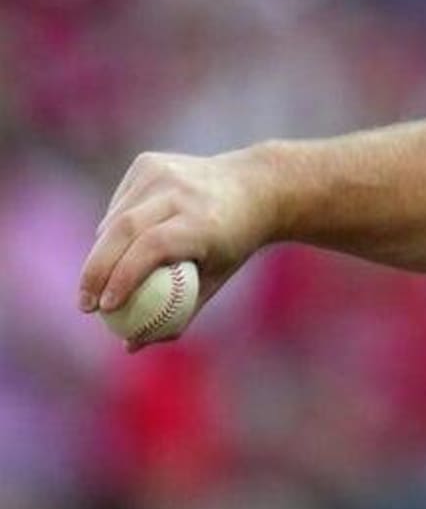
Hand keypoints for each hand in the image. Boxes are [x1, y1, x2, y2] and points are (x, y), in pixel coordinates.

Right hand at [78, 147, 279, 345]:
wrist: (256, 186)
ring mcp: (163, 172)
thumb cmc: (234, 243)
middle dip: (96, 271)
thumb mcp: (215, 280)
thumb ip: (176, 314)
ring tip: (102, 283)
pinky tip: (122, 245)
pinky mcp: (148, 162)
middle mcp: (182, 192)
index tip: (106, 308)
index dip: (124, 276)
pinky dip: (112, 229)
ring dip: (101, 253)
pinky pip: (119, 204)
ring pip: (115, 218)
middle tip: (85, 305)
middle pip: (124, 231)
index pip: (153, 247)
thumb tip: (130, 346)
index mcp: (203, 221)